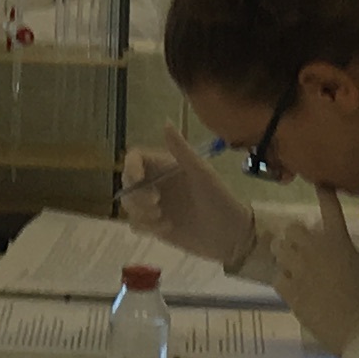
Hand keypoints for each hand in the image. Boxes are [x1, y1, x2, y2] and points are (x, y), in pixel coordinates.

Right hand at [118, 140, 253, 267]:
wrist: (231, 235)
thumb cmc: (220, 199)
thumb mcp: (202, 173)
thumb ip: (181, 149)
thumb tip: (166, 121)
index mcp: (166, 167)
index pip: (135, 159)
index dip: (130, 167)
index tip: (137, 179)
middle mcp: (157, 183)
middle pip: (127, 183)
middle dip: (136, 195)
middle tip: (156, 203)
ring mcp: (155, 205)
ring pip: (129, 205)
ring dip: (140, 213)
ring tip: (162, 218)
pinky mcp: (155, 226)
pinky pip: (136, 224)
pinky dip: (146, 227)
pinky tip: (167, 228)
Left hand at [273, 185, 358, 357]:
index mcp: (339, 243)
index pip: (330, 211)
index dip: (325, 194)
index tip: (321, 183)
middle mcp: (315, 253)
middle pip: (293, 229)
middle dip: (297, 234)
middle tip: (305, 244)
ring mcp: (299, 273)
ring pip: (279, 251)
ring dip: (286, 253)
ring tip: (293, 261)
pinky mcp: (291, 295)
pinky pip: (277, 277)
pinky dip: (282, 277)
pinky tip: (291, 284)